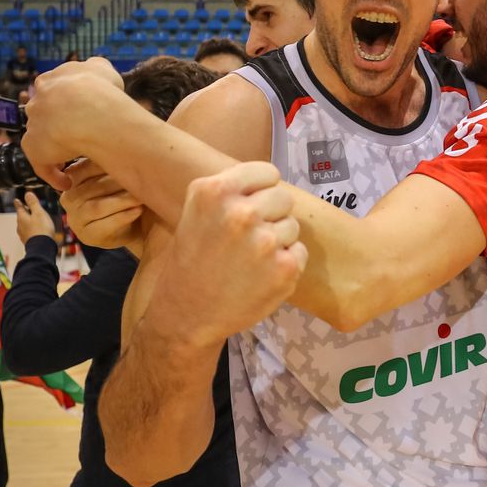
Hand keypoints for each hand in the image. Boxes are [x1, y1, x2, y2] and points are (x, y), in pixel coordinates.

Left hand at [13, 190, 57, 243]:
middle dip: (25, 212)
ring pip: (25, 225)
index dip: (19, 203)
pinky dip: (32, 229)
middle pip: (21, 216)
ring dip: (29, 221)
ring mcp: (23, 235)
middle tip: (27, 208)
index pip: (19, 207)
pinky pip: (29, 232)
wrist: (42, 249)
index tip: (16, 200)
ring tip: (34, 220)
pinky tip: (36, 231)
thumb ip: (33, 203)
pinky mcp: (28, 242)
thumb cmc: (41, 229)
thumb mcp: (38, 213)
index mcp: (22, 217)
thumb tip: (27, 193)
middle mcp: (20, 226)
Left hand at [20, 59, 125, 186]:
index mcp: (51, 80)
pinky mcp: (33, 147)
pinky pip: (43, 165)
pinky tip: (67, 183)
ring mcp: (33, 124)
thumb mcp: (104, 69)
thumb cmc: (101, 90)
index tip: (80, 115)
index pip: (53, 91)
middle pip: (43, 114)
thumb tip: (96, 69)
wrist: (88, 109)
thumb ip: (97, 69)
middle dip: (55, 125)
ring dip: (55, 150)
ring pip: (42, 139)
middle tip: (76, 138)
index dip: (66, 104)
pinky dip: (54, 175)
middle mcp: (37, 100)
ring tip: (72, 163)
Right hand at [60, 160, 145, 249]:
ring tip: (141, 196)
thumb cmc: (123, 194)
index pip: (84, 169)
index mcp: (72, 179)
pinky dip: (124, 216)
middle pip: (92, 188)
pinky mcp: (88, 237)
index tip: (129, 159)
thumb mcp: (114, 175)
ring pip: (97, 207)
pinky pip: (105, 225)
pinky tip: (138, 210)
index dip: (106, 164)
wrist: (133, 225)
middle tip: (141, 176)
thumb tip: (120, 142)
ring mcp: (75, 220)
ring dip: (122, 200)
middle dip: (117, 182)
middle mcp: (68, 199)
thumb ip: (110, 161)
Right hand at [155, 162, 306, 344]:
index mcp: (215, 192)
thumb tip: (268, 179)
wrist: (187, 313)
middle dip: (271, 215)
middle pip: (283, 198)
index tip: (250, 206)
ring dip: (277, 240)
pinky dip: (285, 263)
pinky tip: (260, 275)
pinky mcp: (284, 269)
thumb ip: (231, 190)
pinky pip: (299, 252)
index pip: (267, 173)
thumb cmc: (192, 260)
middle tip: (248, 238)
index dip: (261, 190)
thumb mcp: (196, 210)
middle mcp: (241, 213)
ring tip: (250, 259)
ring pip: (292, 226)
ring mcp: (265, 242)